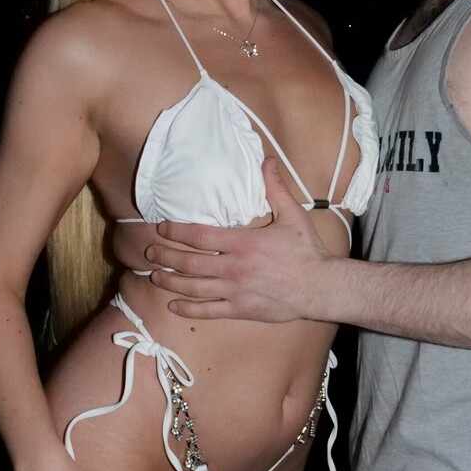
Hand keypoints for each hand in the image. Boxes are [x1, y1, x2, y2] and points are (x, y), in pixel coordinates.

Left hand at [143, 156, 333, 322]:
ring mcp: (235, 290)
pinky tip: (173, 305)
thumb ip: (275, 188)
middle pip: (189, 262)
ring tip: (155, 276)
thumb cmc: (306, 250)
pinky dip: (188, 308)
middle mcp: (233, 267)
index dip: (177, 231)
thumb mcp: (292, 214)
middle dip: (166, 256)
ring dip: (170, 281)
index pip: (199, 235)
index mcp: (242, 242)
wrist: (321, 286)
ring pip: (193, 287)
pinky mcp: (241, 309)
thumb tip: (268, 160)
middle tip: (149, 253)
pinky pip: (209, 310)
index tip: (162, 228)